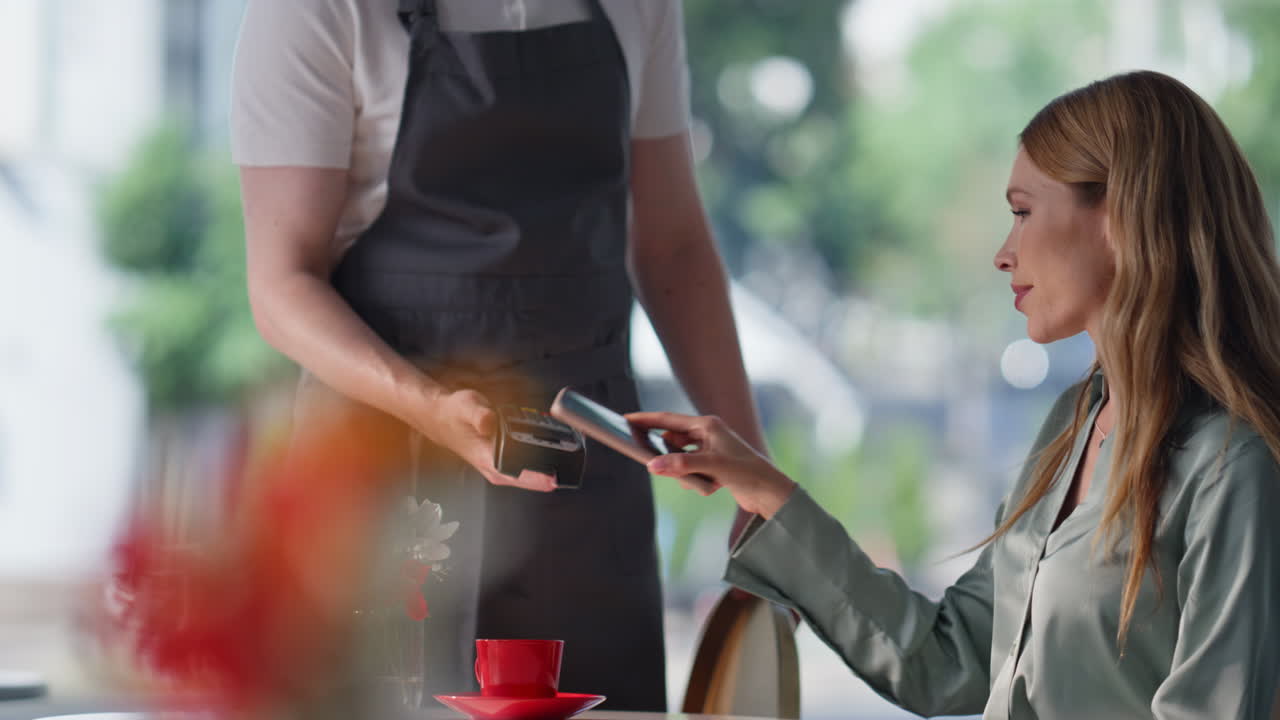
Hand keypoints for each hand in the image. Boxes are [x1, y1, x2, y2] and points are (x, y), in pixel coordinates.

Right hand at [416, 388, 556, 491]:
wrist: (443, 419)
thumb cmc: (454, 414)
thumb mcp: (466, 406)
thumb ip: (479, 414)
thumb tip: (490, 423)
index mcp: (489, 461)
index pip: (520, 477)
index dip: (541, 479)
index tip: (558, 476)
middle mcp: (497, 470)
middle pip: (534, 479)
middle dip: (554, 467)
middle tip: (569, 449)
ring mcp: (503, 468)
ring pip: (535, 473)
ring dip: (551, 461)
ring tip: (564, 443)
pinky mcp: (507, 462)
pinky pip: (531, 464)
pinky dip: (543, 456)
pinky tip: (551, 441)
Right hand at [625, 411, 795, 518]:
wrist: (768, 493)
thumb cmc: (746, 473)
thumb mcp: (711, 467)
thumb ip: (680, 464)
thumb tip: (653, 465)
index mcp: (707, 424)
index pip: (668, 419)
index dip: (646, 419)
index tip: (626, 419)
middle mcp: (707, 434)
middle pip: (672, 442)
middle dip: (670, 458)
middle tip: (660, 467)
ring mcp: (709, 450)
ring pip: (680, 460)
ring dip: (686, 474)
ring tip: (706, 482)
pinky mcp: (711, 466)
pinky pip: (690, 472)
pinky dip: (696, 482)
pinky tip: (713, 486)